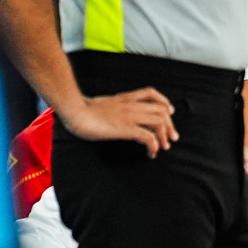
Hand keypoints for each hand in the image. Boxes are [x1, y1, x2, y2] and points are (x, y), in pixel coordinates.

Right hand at [58, 89, 178, 155]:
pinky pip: (149, 137)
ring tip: (163, 147)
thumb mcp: (102, 104)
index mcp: (124, 98)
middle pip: (161, 110)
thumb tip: (115, 116)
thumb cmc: (82, 110)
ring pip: (159, 122)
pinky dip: (154, 146)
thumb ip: (112, 107)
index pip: (151, 93)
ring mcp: (130, 116)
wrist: (75, 111)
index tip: (170, 113)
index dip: (164, 102)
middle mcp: (131, 105)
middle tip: (172, 138)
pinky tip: (151, 153)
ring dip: (165, 136)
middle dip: (170, 125)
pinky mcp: (126, 128)